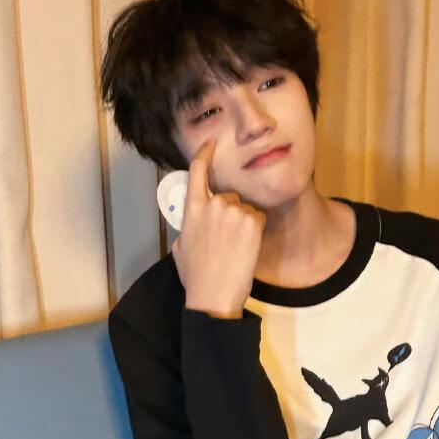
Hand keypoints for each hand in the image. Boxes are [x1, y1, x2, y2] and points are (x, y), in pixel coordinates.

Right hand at [171, 138, 265, 318]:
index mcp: (191, 208)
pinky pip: (257, 218)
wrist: (213, 295)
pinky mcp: (251, 220)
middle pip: (228, 195)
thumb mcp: (181, 246)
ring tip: (234, 249)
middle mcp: (212, 204)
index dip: (205, 153)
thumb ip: (189, 226)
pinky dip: (255, 231)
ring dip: (243, 224)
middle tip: (226, 241)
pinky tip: (245, 248)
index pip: (198, 170)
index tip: (211, 143)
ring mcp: (233, 210)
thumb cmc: (196, 276)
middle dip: (231, 212)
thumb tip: (195, 222)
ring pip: (245, 208)